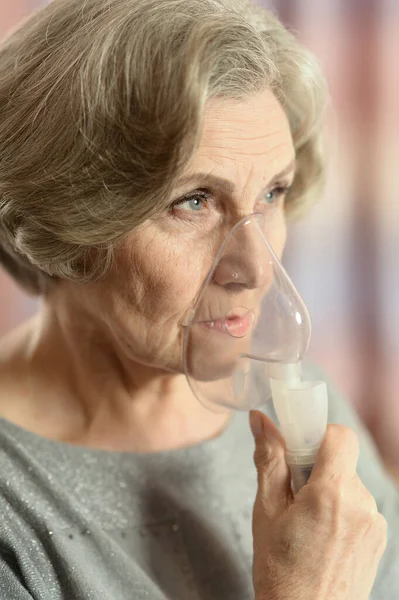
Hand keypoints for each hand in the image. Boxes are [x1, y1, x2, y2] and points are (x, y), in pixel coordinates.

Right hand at [250, 410, 386, 599]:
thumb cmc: (281, 571)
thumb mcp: (266, 511)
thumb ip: (269, 460)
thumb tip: (261, 420)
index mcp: (332, 493)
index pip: (341, 436)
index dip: (319, 435)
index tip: (298, 449)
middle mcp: (362, 503)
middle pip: (341, 461)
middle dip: (316, 468)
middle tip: (292, 495)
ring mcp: (374, 523)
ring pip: (348, 484)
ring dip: (328, 491)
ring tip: (305, 523)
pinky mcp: (379, 538)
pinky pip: (359, 506)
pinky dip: (341, 511)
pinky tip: (322, 536)